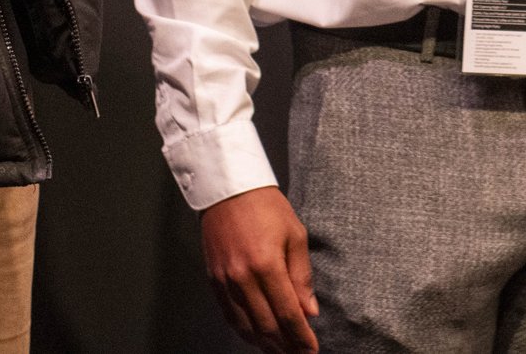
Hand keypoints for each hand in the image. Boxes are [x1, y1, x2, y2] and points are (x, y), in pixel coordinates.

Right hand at [200, 187, 317, 352]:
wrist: (228, 189)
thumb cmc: (266, 207)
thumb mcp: (295, 235)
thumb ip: (302, 276)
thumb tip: (309, 311)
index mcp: (266, 264)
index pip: (288, 313)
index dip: (301, 337)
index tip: (311, 350)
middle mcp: (242, 277)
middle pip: (266, 326)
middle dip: (286, 346)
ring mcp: (225, 281)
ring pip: (246, 327)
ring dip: (265, 344)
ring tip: (281, 351)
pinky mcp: (214, 280)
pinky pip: (229, 316)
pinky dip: (245, 332)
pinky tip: (257, 338)